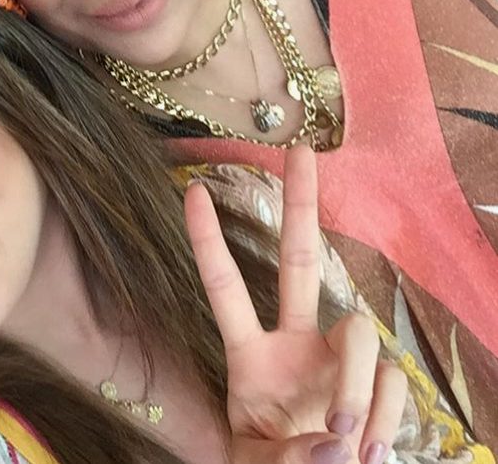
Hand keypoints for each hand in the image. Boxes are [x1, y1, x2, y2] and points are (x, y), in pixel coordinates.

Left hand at [185, 145, 405, 463]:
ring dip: (355, 386)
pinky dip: (382, 418)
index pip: (226, 289)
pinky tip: (369, 449)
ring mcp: (338, 359)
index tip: (192, 191)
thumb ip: (284, 454)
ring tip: (343, 439)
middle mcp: (295, 343)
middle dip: (300, 204)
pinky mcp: (378, 383)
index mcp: (250, 356)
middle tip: (299, 151)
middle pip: (300, 260)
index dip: (209, 241)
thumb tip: (335, 439)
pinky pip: (392, 380)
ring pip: (359, 329)